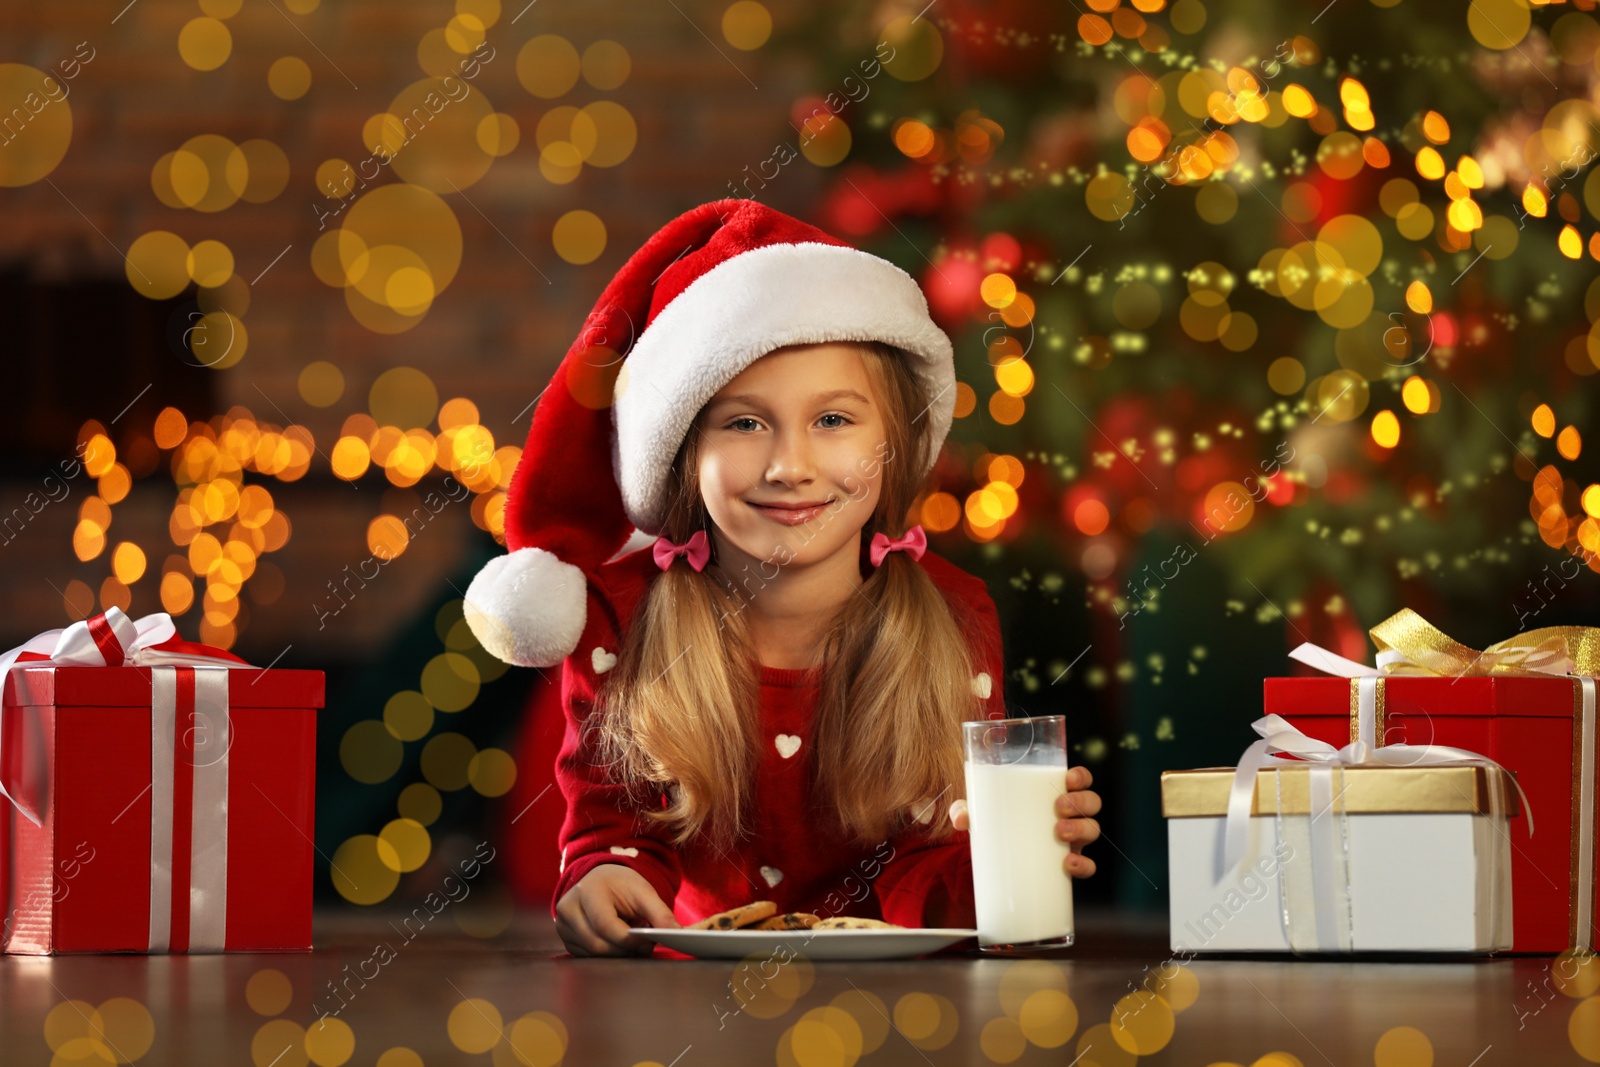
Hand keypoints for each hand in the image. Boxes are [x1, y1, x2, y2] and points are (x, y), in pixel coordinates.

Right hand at [554, 863, 680, 956]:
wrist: (600, 880)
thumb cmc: (622, 885)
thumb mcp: (644, 892)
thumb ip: (661, 914)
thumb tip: (678, 935)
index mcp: (587, 891)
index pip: (605, 925)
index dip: (628, 940)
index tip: (649, 942)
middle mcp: (568, 908)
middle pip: (598, 944)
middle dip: (625, 950)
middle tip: (645, 945)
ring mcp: (563, 926)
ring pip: (593, 954)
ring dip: (618, 953)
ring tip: (632, 939)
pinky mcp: (565, 939)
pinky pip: (588, 956)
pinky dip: (607, 953)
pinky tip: (617, 941)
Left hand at [949, 764, 1101, 878]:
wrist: (999, 862)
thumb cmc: (997, 825)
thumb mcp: (982, 814)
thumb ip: (967, 810)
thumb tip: (960, 818)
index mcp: (1054, 795)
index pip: (1079, 780)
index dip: (1081, 777)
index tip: (1069, 779)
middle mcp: (1069, 816)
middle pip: (1091, 803)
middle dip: (1080, 802)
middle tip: (1058, 808)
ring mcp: (1073, 841)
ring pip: (1093, 830)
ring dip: (1082, 829)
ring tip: (1060, 833)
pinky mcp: (1070, 865)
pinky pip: (1088, 866)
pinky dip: (1084, 866)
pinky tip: (1069, 865)